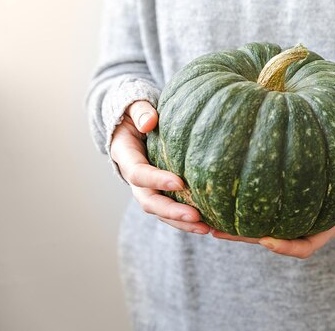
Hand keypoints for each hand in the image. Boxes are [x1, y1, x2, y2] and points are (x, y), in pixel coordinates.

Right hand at [110, 100, 210, 234]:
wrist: (135, 122)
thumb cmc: (137, 112)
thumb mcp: (135, 106)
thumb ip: (140, 111)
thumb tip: (149, 122)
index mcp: (125, 156)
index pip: (138, 173)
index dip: (156, 180)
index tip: (179, 182)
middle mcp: (134, 177)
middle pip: (149, 201)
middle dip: (172, 211)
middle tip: (196, 216)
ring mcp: (147, 187)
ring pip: (161, 212)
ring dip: (182, 222)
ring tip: (207, 228)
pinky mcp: (161, 192)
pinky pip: (171, 210)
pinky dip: (187, 220)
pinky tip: (209, 225)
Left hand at [212, 152, 334, 257]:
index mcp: (323, 228)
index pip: (303, 247)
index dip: (285, 246)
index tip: (268, 240)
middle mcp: (300, 225)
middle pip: (268, 238)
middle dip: (243, 236)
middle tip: (217, 230)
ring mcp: (285, 216)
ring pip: (254, 226)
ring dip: (230, 223)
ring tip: (203, 216)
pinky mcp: (275, 204)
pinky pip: (252, 208)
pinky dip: (234, 204)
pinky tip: (213, 192)